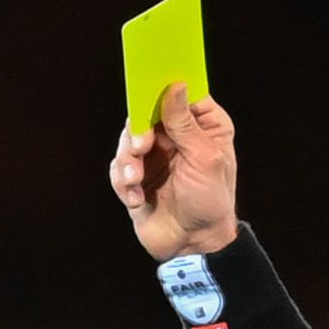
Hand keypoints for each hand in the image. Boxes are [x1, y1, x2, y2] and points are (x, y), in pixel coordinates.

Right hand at [108, 84, 237, 262]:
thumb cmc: (209, 201)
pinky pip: (118, 169)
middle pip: (146, 114)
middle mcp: (176, 136)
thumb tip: (175, 86)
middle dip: (138, 131)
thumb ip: (185, 123)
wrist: (193, 244)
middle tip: (141, 146)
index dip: (165, 85)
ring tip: (135, 181)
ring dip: (128, 161)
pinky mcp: (136, 177)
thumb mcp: (204, 159)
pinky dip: (123, 182)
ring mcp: (154, 156)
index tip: (149, 83)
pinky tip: (136, 199)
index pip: (181, 93)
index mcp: (202, 125)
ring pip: (128, 141)